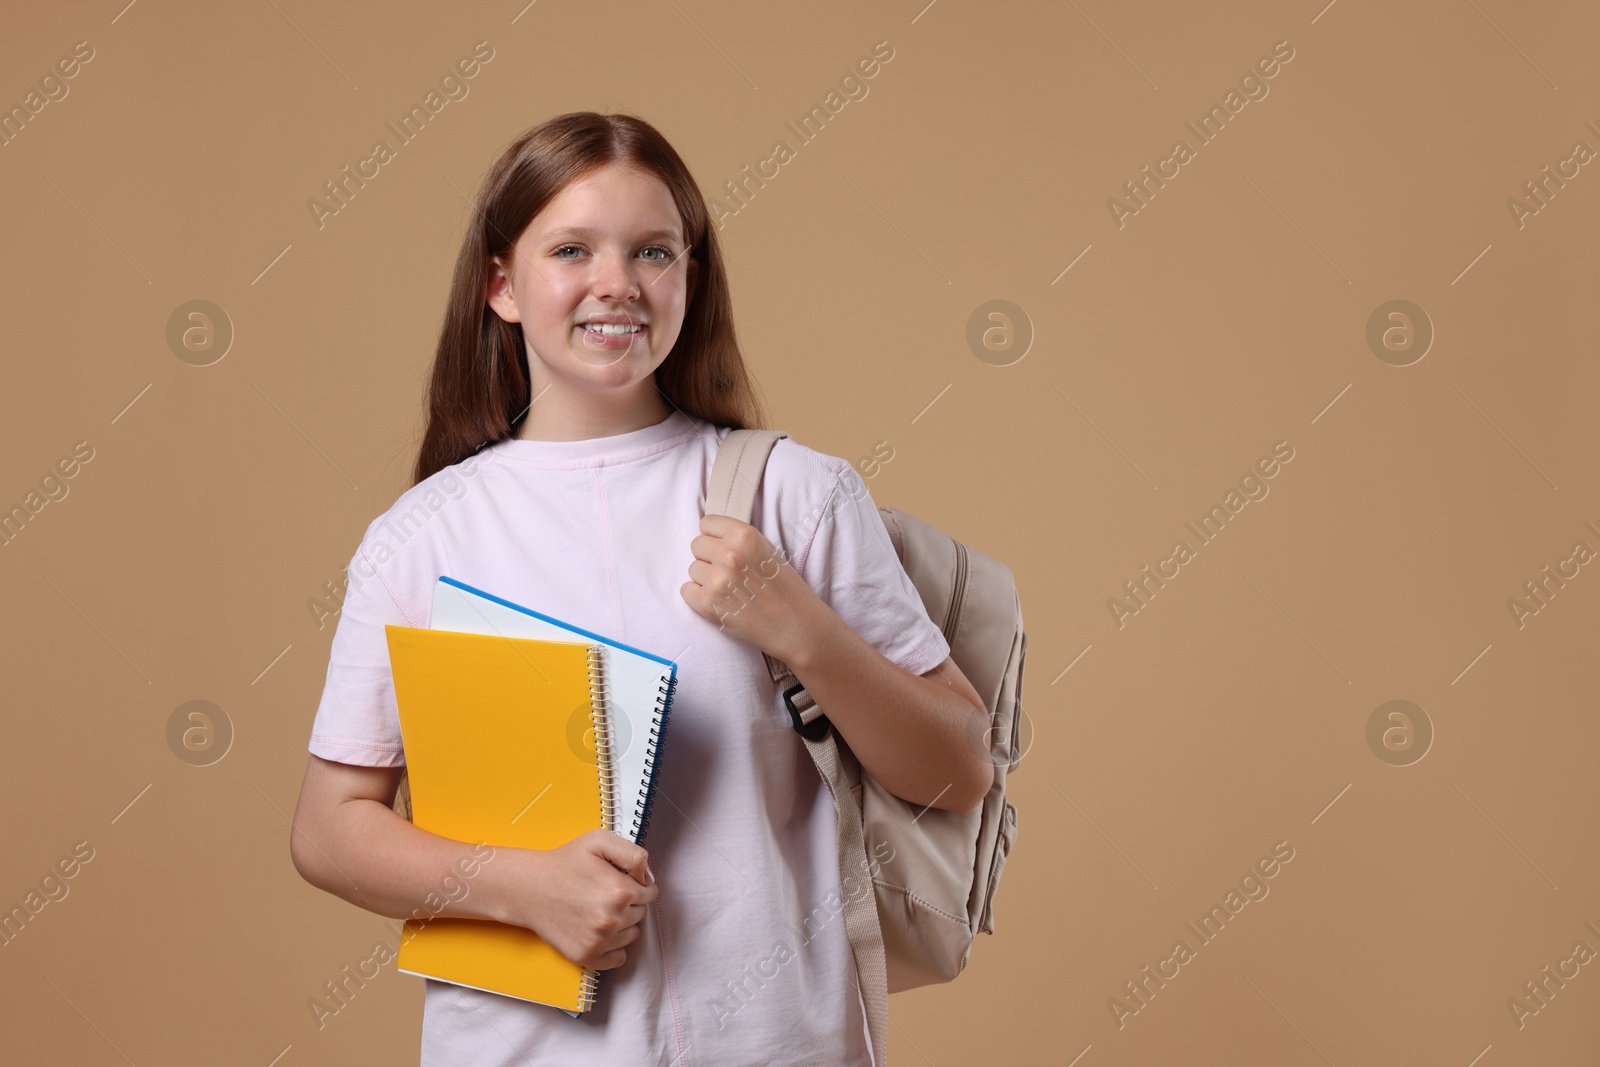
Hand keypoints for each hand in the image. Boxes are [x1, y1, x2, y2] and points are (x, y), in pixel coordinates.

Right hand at [490, 829, 657, 970]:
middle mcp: (612, 919)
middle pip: (641, 914)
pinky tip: (599, 931)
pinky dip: (613, 947)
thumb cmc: (565, 862)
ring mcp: (599, 941)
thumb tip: (648, 878)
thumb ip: (633, 854)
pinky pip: (618, 958)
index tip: (620, 881)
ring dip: (622, 924)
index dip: (637, 884)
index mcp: (620, 890)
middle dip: (629, 904)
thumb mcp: (599, 840)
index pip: (650, 893)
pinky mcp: (587, 957)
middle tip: (604, 894)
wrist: (529, 888)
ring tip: (598, 910)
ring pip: (632, 935)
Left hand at [680, 513, 824, 663]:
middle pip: (697, 545)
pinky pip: (686, 590)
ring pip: (693, 569)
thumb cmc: (785, 588)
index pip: (707, 523)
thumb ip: (738, 539)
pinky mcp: (707, 604)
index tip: (724, 548)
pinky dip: (698, 596)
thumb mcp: (767, 549)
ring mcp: (716, 580)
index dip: (715, 537)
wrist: (795, 626)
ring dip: (706, 578)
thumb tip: (709, 535)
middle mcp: (728, 554)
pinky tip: (720, 601)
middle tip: (730, 572)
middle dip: (710, 557)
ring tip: (730, 589)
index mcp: (744, 535)